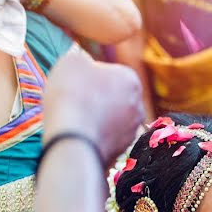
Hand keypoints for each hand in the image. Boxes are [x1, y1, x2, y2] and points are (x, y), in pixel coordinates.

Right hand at [42, 50, 145, 166]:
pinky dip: (93, 137)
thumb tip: (85, 65)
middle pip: (113, 98)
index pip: (108, 73)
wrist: (73, 140)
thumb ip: (83, 60)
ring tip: (75, 120)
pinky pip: (104, 139)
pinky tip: (79, 136)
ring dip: (95, 119)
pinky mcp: (120, 152)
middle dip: (96, 99)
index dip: (87, 77)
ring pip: (110, 120)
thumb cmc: (73, 95)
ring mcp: (131, 132)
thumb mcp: (73, 62)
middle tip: (73, 101)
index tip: (74, 83)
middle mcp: (138, 107)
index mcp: (131, 79)